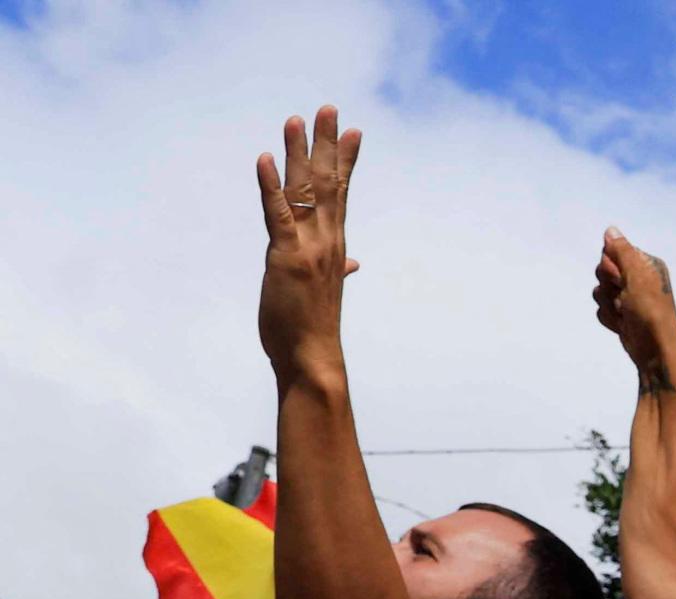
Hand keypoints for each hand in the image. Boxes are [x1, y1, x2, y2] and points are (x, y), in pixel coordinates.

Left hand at [255, 105, 363, 382]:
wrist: (313, 359)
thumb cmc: (314, 329)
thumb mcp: (325, 290)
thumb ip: (338, 268)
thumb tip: (355, 264)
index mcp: (336, 246)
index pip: (343, 194)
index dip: (348, 161)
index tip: (355, 131)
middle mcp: (327, 240)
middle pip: (328, 182)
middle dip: (328, 144)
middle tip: (328, 108)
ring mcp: (308, 247)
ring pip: (305, 191)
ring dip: (300, 153)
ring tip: (296, 120)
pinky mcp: (286, 257)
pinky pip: (277, 214)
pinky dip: (270, 186)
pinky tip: (265, 159)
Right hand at [594, 228, 675, 380]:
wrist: (654, 351)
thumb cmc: (650, 311)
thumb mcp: (637, 276)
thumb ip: (622, 251)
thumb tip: (611, 230)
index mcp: (646, 264)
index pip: (612, 251)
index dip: (612, 266)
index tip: (623, 279)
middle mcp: (638, 278)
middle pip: (602, 270)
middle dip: (608, 286)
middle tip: (624, 298)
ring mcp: (629, 297)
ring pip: (599, 290)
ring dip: (608, 304)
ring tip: (624, 313)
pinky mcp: (622, 314)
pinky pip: (601, 309)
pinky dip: (610, 318)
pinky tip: (623, 324)